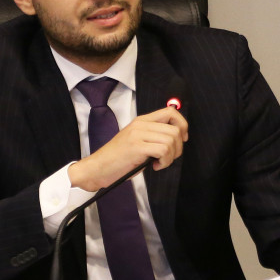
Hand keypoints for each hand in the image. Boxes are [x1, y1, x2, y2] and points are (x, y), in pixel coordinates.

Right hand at [68, 106, 187, 191]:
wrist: (97, 168)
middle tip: (168, 158)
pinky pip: (163, 150)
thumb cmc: (117, 159)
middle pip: (175, 128)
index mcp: (141, 121)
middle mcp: (140, 124)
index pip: (170, 112)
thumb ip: (153, 136)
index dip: (182, 125)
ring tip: (159, 162)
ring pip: (171, 140)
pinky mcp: (136, 147)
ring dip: (171, 156)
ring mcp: (138, 135)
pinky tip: (155, 166)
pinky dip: (164, 161)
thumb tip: (176, 139)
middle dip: (178, 147)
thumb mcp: (137, 142)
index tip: (181, 139)